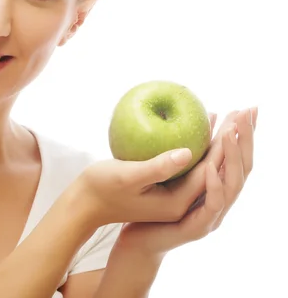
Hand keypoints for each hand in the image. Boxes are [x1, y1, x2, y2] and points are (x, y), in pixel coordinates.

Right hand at [114, 107, 256, 256]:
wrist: (84, 204)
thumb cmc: (101, 188)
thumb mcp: (127, 176)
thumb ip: (157, 167)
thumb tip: (187, 152)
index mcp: (176, 202)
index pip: (208, 173)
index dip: (222, 146)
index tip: (231, 121)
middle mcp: (179, 201)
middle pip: (210, 168)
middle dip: (224, 142)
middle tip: (234, 114)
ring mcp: (171, 193)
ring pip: (199, 165)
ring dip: (211, 141)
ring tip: (218, 115)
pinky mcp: (162, 185)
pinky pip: (185, 162)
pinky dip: (192, 144)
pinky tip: (189, 125)